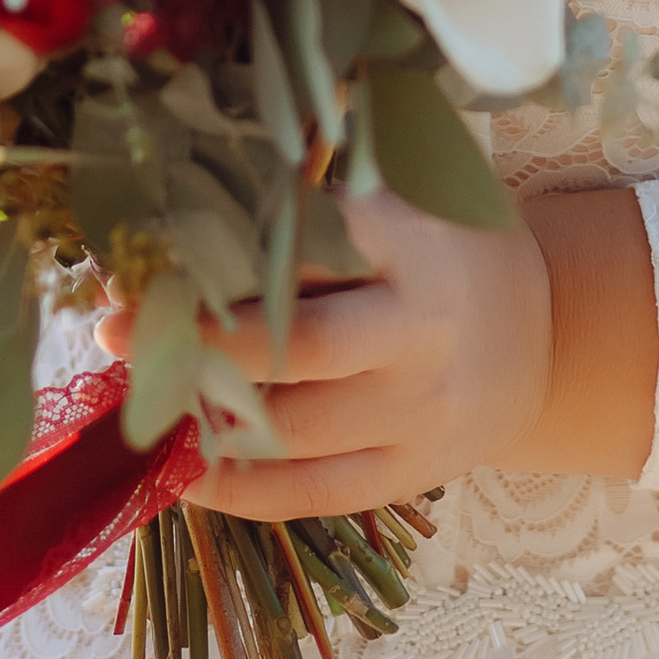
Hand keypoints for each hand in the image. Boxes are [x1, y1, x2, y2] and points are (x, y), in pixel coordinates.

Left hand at [94, 183, 657, 519]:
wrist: (547, 334)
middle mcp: (417, 328)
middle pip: (293, 344)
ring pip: (295, 428)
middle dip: (194, 342)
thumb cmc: (444, 247)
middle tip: (111, 330)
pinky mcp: (411, 471)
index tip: (141, 256)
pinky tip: (182, 473)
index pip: (301, 246)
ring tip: (134, 396)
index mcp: (407, 240)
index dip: (213, 254)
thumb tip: (196, 165)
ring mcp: (417, 409)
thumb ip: (317, 185)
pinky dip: (241, 490)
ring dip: (201, 416)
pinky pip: (315, 493)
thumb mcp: (402, 190)